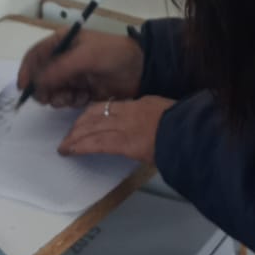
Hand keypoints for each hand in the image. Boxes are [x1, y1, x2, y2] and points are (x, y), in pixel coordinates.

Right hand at [17, 27, 143, 109]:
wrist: (140, 70)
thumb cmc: (112, 55)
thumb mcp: (85, 57)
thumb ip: (59, 69)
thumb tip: (36, 83)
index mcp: (62, 42)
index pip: (35, 56)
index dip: (26, 71)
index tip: (24, 88)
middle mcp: (63, 58)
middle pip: (40, 77)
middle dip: (43, 88)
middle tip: (50, 98)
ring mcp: (71, 75)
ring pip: (51, 91)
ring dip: (58, 97)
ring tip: (73, 96)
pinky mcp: (80, 90)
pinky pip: (66, 99)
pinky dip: (71, 101)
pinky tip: (84, 98)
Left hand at [59, 96, 173, 168]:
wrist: (190, 133)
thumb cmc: (184, 126)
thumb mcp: (166, 113)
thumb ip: (151, 116)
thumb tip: (144, 124)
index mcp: (139, 104)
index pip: (108, 106)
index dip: (91, 113)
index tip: (83, 120)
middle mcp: (128, 112)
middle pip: (94, 115)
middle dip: (79, 125)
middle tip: (69, 135)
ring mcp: (124, 127)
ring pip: (91, 128)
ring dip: (75, 137)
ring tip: (65, 146)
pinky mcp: (123, 143)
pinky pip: (96, 143)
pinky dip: (80, 146)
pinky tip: (69, 151)